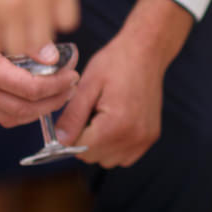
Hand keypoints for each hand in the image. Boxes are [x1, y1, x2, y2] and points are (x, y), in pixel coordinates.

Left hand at [0, 0, 79, 57]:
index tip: (2, 31)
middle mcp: (12, 6)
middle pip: (20, 48)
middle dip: (20, 41)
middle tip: (22, 27)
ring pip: (45, 40)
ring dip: (42, 33)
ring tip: (39, 16)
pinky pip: (68, 20)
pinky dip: (62, 17)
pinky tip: (54, 3)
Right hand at [0, 0, 78, 126]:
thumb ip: (27, 41)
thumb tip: (54, 58)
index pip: (30, 89)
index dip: (57, 84)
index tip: (72, 72)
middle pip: (24, 109)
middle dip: (54, 100)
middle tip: (72, 85)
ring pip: (13, 117)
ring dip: (40, 110)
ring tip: (60, 94)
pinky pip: (1, 115)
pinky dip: (23, 112)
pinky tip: (38, 99)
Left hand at [54, 0, 192, 167]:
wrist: (146, 51)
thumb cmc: (117, 62)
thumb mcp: (88, 84)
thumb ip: (73, 115)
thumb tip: (60, 140)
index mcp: (116, 125)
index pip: (80, 148)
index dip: (70, 134)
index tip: (73, 117)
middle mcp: (133, 137)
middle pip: (93, 156)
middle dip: (85, 139)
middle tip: (90, 112)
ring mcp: (144, 139)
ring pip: (108, 159)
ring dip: (100, 144)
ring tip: (103, 116)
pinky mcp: (150, 137)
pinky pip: (124, 155)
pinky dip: (115, 144)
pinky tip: (115, 122)